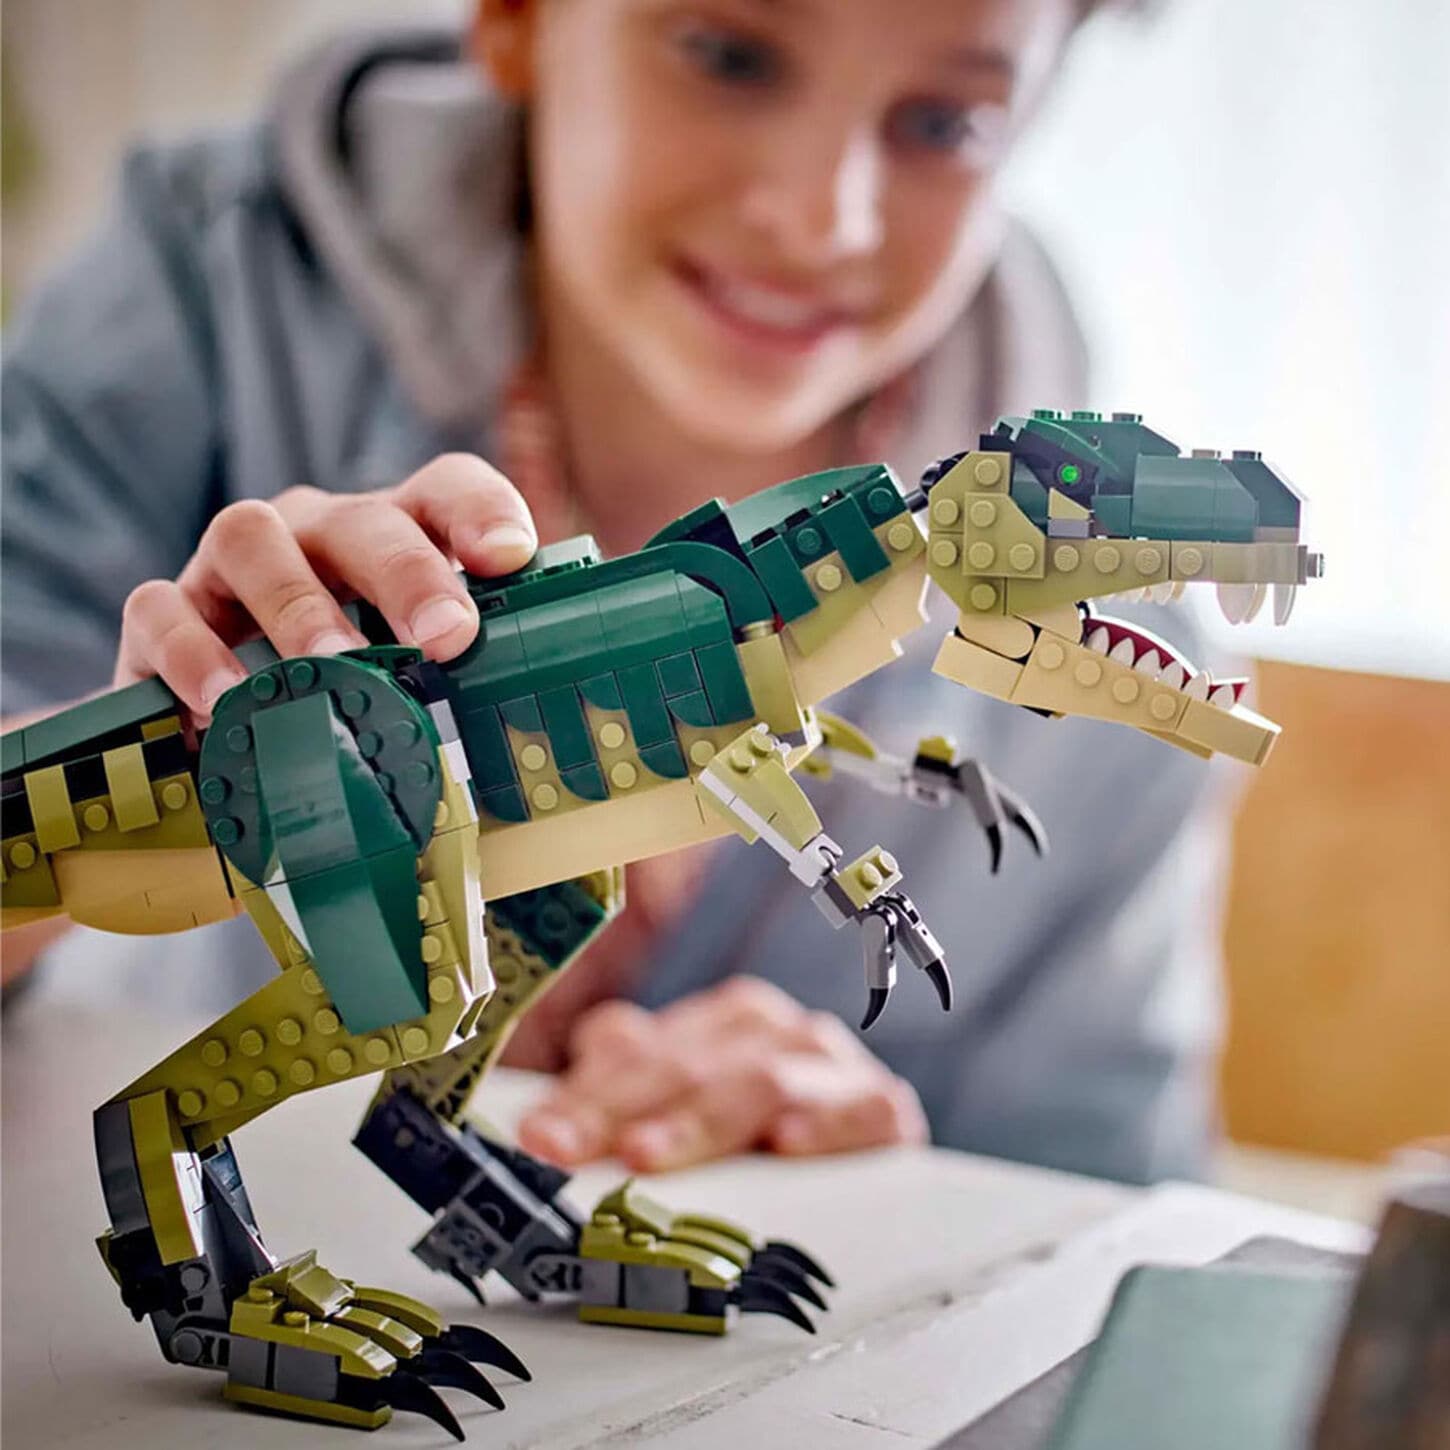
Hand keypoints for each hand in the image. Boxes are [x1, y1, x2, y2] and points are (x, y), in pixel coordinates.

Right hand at [114, 454, 535, 718]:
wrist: (233, 723)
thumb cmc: (353, 693)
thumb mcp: (418, 677)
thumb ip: (475, 670)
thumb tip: (547, 695)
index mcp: (393, 536)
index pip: (445, 489)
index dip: (481, 511)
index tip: (510, 557)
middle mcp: (315, 532)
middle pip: (360, 519)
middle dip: (407, 572)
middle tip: (447, 637)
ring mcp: (232, 564)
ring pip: (251, 538)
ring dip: (299, 604)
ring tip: (335, 666)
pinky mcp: (165, 611)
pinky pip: (163, 609)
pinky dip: (192, 652)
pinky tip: (228, 704)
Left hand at [517, 976, 928, 1171]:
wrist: (878, 1139)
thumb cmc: (765, 1136)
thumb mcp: (685, 1115)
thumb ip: (619, 1107)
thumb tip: (541, 1128)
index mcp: (713, 1022)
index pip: (633, 1049)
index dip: (579, 1097)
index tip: (537, 1139)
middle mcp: (767, 1030)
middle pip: (680, 1066)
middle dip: (616, 1112)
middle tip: (569, 1152)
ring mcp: (827, 1063)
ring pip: (753, 1080)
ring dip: (696, 1120)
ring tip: (645, 1154)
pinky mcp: (883, 1107)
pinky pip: (856, 1108)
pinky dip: (821, 1123)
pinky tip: (787, 1142)